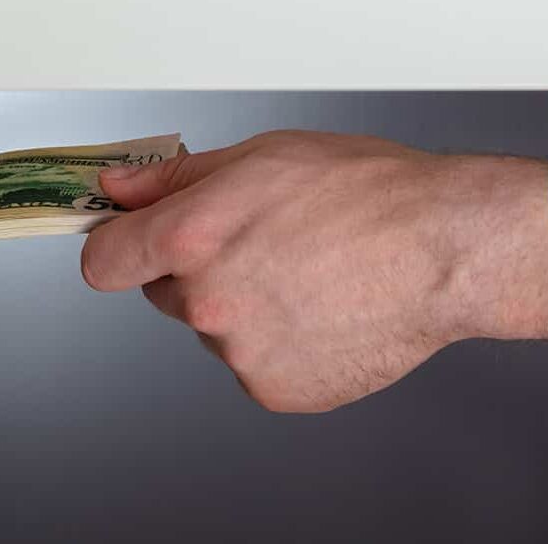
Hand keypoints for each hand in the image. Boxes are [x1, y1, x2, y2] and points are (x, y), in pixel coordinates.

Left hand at [80, 130, 547, 412]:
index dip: (115, 248)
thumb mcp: (255, 158)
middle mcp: (207, 302)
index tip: (125, 242)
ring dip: (240, 305)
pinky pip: (254, 361)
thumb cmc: (362, 191)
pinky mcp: (277, 389)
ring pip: (213, 326)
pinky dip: (277, 341)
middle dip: (192, 268)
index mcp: (191, 238)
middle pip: (162, 292)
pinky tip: (318, 308)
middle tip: (254, 241)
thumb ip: (171, 180)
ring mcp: (241, 353)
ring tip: (302, 271)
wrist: (443, 248)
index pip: (104, 262)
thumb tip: (118, 189)